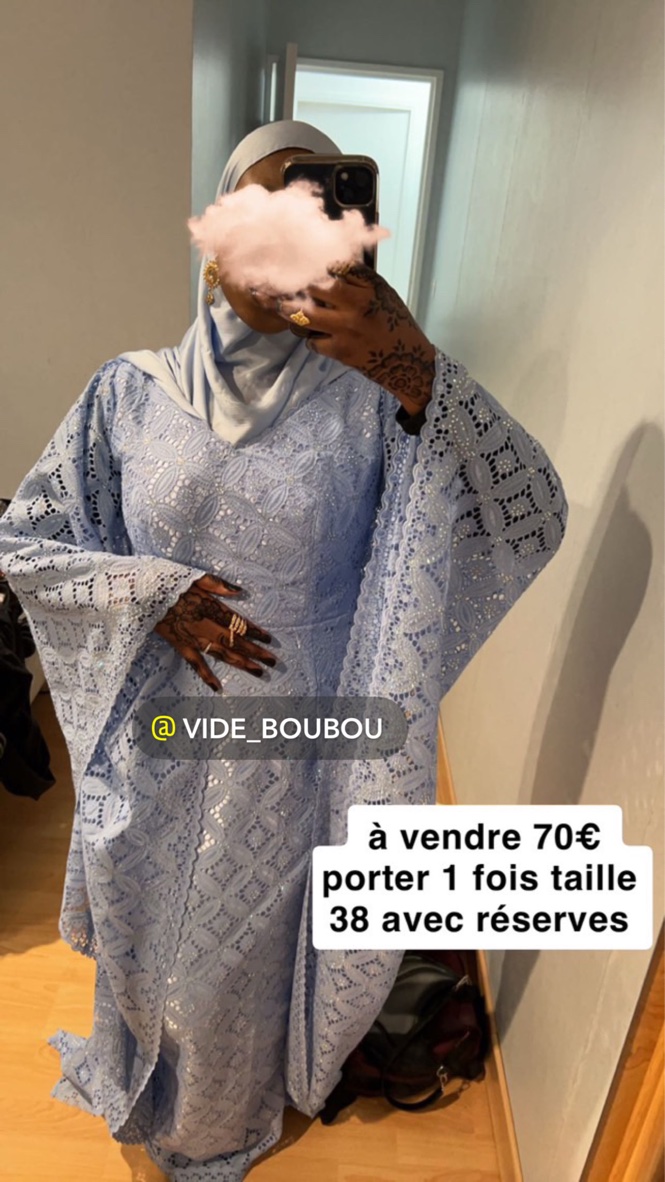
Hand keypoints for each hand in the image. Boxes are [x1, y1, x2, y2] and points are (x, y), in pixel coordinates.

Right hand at [153, 574, 274, 691]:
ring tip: (259, 672)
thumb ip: (218, 585)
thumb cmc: (168, 581)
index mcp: (211, 607)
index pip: (239, 623)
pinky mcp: (180, 645)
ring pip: (222, 653)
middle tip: (273, 662)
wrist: (141, 593)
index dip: (255, 631)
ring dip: (242, 663)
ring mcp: (193, 637)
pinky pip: (196, 663)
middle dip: (256, 651)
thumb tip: (239, 591)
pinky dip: (206, 676)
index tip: (270, 639)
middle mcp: (206, 624)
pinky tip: (218, 687)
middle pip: (236, 641)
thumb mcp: (195, 576)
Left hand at [276, 265, 435, 415]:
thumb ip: (359, 278)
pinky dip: (311, 338)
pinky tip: (316, 335)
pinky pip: (313, 341)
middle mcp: (356, 307)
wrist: (407, 361)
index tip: (303, 266)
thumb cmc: (394, 322)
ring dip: (292, 311)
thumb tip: (330, 263)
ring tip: (284, 307)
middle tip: (287, 286)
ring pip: (306, 315)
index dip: (315, 266)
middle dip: (299, 285)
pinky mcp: (340, 351)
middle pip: (315, 288)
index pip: (335, 268)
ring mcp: (346, 330)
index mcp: (367, 289)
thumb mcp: (383, 293)